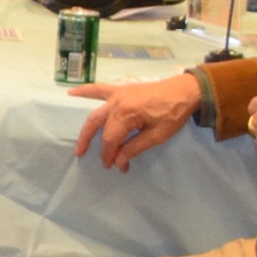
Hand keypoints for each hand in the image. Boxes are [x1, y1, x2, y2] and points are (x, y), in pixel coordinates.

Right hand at [74, 74, 202, 170]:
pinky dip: (84, 91)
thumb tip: (119, 162)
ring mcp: (117, 94)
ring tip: (79, 142)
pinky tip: (71, 93)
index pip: (111, 139)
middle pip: (97, 126)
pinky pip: (98, 89)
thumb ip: (135, 148)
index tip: (114, 167)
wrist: (185, 90)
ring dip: (85, 127)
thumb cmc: (173, 114)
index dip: (109, 155)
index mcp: (126, 114)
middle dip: (90, 143)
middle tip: (84, 156)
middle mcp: (116, 103)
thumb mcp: (157, 135)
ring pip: (94, 112)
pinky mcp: (120, 89)